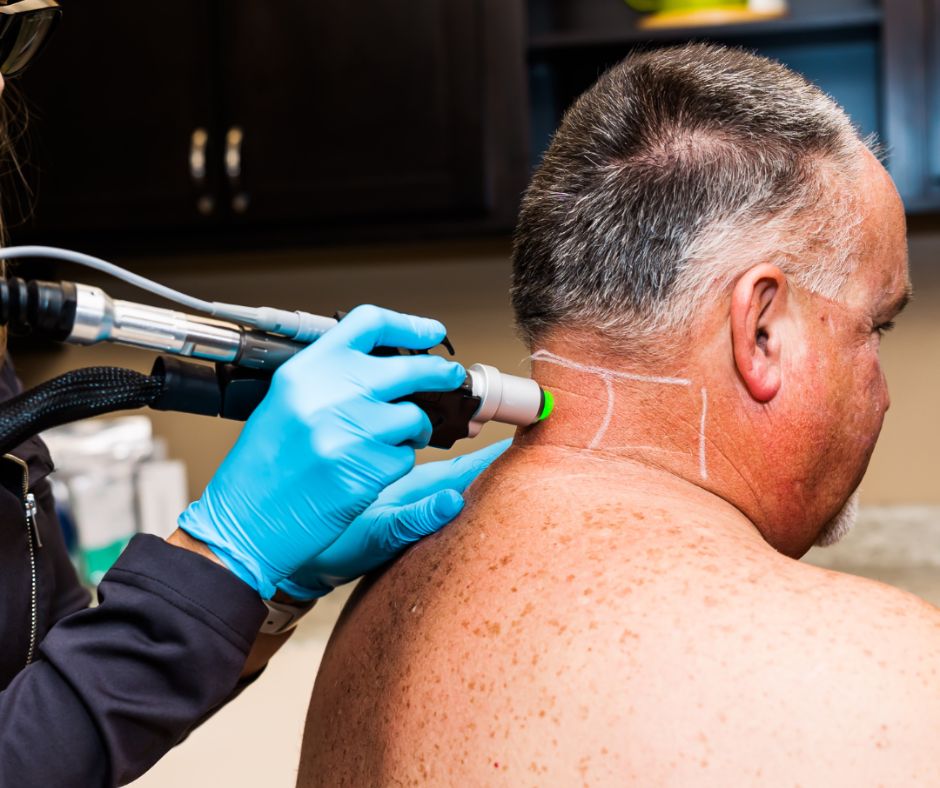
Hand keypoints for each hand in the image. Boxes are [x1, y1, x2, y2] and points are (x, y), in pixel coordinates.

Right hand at [177, 305, 466, 598]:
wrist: (246, 520)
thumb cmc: (264, 464)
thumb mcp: (287, 401)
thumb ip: (331, 378)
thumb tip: (386, 366)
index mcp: (307, 369)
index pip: (369, 323)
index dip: (408, 325)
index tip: (431, 332)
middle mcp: (331, 393)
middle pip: (410, 368)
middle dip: (440, 374)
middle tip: (450, 379)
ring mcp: (352, 431)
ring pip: (414, 417)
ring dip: (413, 430)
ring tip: (387, 442)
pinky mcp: (368, 469)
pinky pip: (405, 457)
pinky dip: (395, 464)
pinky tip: (366, 472)